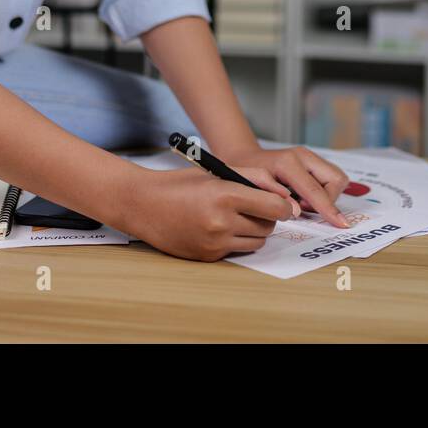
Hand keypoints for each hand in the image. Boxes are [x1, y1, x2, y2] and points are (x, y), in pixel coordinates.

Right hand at [120, 166, 298, 261]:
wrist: (143, 205)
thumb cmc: (179, 184)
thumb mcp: (216, 171)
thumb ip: (252, 178)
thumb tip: (282, 194)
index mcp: (225, 195)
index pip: (274, 207)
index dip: (283, 206)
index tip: (284, 204)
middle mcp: (221, 222)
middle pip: (268, 226)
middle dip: (268, 218)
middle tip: (258, 208)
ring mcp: (215, 242)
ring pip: (256, 242)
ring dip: (255, 231)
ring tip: (240, 217)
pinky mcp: (208, 256)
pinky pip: (237, 250)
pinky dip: (236, 240)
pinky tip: (221, 228)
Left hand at [216, 144, 350, 228]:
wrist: (244, 158)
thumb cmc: (246, 173)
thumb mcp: (255, 187)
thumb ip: (276, 199)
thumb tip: (297, 211)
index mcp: (288, 163)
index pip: (315, 189)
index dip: (328, 209)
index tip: (341, 224)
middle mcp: (304, 156)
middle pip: (336, 179)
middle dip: (328, 200)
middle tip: (304, 208)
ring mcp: (310, 156)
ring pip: (337, 178)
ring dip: (326, 196)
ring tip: (302, 202)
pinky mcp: (313, 161)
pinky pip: (330, 179)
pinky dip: (323, 191)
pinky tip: (304, 196)